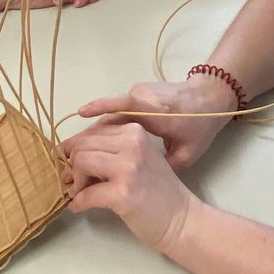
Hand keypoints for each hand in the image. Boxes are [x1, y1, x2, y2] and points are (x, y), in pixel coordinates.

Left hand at [64, 121, 193, 251]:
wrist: (182, 219)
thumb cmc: (157, 190)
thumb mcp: (137, 158)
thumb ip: (109, 150)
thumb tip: (69, 153)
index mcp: (134, 130)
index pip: (91, 132)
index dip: (76, 149)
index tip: (73, 164)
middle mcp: (132, 143)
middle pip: (82, 145)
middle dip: (72, 165)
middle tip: (74, 182)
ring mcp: (128, 167)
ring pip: (80, 162)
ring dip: (75, 182)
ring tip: (79, 194)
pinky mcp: (123, 193)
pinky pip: (86, 194)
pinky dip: (78, 202)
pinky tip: (79, 207)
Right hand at [70, 76, 236, 168]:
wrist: (209, 97)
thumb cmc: (201, 126)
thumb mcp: (187, 154)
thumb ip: (163, 165)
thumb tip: (137, 180)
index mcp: (156, 111)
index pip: (124, 105)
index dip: (102, 107)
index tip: (81, 113)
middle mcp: (142, 97)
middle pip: (108, 115)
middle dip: (86, 135)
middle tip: (65, 153)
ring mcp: (138, 93)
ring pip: (110, 115)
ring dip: (92, 134)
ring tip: (73, 154)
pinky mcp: (137, 96)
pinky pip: (115, 112)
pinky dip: (103, 129)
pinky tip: (92, 147)